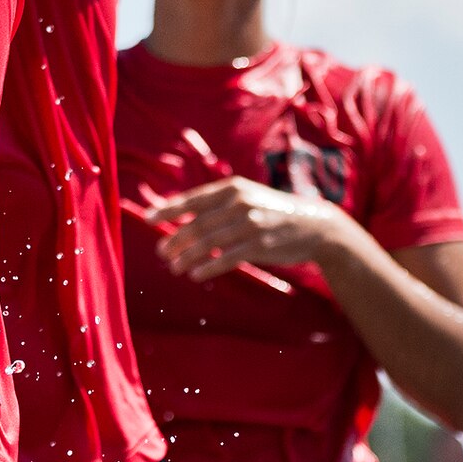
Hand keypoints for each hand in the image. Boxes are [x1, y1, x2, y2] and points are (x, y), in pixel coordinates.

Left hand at [147, 175, 348, 282]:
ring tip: (173, 267)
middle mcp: (239, 202)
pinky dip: (208, 266)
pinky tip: (195, 274)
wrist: (314, 224)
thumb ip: (218, 205)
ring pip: (209, 242)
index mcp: (232, 188)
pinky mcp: (260, 245)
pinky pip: (227, 258)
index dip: (168, 209)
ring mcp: (251, 223)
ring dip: (187, 256)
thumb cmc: (272, 211)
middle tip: (161, 252)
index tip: (147, 219)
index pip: (192, 199)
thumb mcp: (246, 197)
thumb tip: (182, 217)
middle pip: (197, 223)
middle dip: (174, 239)